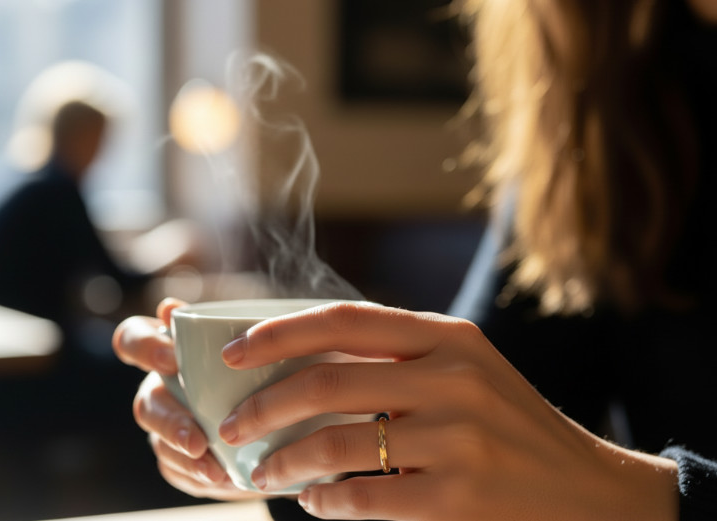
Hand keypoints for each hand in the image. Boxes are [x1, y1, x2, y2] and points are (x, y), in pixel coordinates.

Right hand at [112, 298, 258, 500]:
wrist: (287, 410)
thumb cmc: (262, 362)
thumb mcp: (251, 339)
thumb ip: (215, 324)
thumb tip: (170, 309)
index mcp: (168, 349)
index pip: (132, 339)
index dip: (143, 348)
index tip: (171, 360)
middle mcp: (161, 386)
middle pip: (146, 404)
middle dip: (171, 424)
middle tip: (197, 440)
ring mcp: (167, 424)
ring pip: (160, 444)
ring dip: (186, 458)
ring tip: (215, 470)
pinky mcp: (178, 458)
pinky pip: (178, 471)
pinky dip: (199, 476)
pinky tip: (223, 479)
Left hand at [217, 302, 677, 519]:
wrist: (591, 494)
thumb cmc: (510, 427)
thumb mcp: (465, 372)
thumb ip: (397, 360)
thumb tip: (300, 363)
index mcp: (448, 337)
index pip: (344, 320)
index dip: (277, 333)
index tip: (232, 352)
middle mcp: (453, 378)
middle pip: (326, 382)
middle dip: (262, 405)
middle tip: (231, 425)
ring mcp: (458, 439)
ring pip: (335, 444)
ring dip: (283, 461)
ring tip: (262, 471)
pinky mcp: (459, 498)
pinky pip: (363, 497)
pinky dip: (324, 501)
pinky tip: (314, 502)